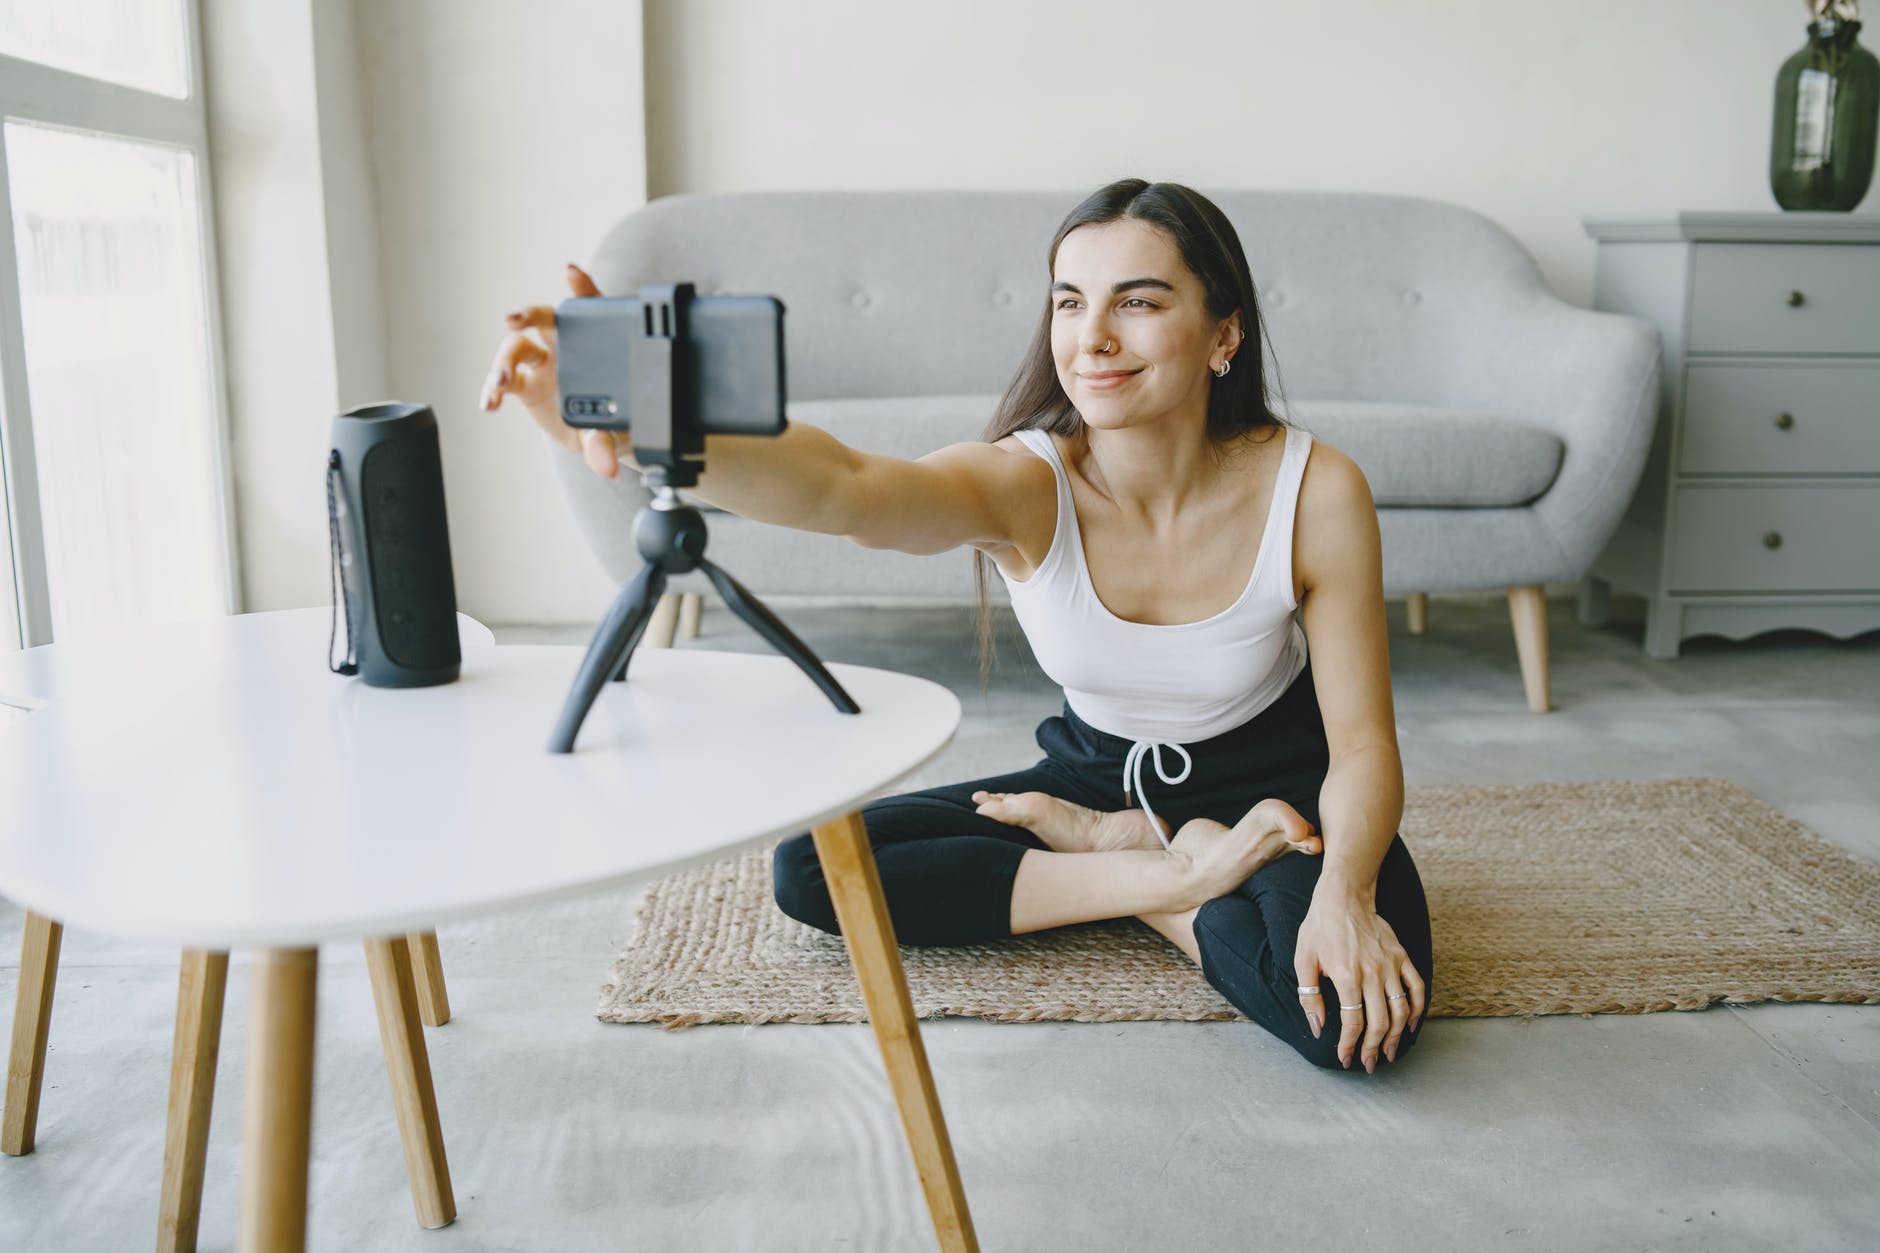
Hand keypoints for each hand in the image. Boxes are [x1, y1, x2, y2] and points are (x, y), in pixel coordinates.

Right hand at [478, 263, 631, 478]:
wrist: (602, 443)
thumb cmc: (618, 425)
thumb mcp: (617, 434)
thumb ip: (606, 445)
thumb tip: (605, 466)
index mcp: (597, 345)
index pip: (591, 310)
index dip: (582, 290)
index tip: (571, 274)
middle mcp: (567, 347)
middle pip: (545, 319)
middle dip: (528, 314)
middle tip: (513, 320)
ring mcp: (543, 363)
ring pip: (516, 349)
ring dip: (503, 364)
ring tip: (498, 386)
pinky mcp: (525, 384)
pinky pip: (502, 380)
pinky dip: (492, 389)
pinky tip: (488, 404)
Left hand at [1294, 890, 1424, 1072]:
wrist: (1344, 896)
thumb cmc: (1319, 927)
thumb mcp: (1303, 960)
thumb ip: (1310, 996)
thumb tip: (1318, 1028)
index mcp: (1346, 975)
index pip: (1353, 1022)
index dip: (1350, 1045)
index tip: (1346, 1058)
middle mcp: (1372, 972)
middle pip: (1379, 1021)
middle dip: (1373, 1048)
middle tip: (1368, 1064)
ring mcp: (1390, 964)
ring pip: (1401, 1010)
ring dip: (1396, 1036)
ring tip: (1388, 1053)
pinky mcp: (1402, 956)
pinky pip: (1416, 988)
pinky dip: (1417, 1009)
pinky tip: (1411, 1026)